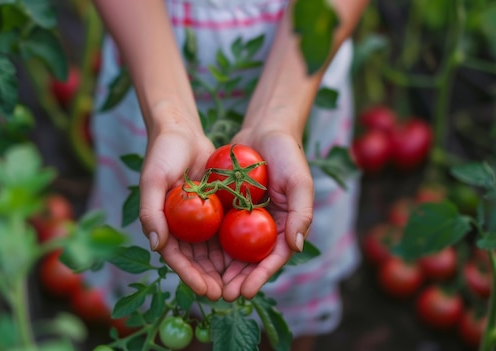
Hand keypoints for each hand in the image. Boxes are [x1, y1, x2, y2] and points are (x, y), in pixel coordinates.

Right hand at [137, 116, 223, 300]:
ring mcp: (199, 219)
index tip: (205, 290)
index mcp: (163, 225)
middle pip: (196, 261)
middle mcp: (180, 227)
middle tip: (227, 295)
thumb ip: (152, 212)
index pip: (176, 259)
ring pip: (212, 251)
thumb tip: (156, 245)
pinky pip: (225, 231)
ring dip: (224, 269)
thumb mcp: (153, 180)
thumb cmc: (162, 154)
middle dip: (210, 280)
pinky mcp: (214, 208)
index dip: (190, 277)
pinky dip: (234, 246)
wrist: (181, 130)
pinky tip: (250, 259)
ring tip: (240, 285)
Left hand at [220, 130, 313, 300]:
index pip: (273, 259)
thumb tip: (294, 248)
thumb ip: (301, 214)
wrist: (265, 129)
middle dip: (236, 280)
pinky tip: (193, 257)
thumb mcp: (300, 182)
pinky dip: (208, 244)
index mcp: (286, 226)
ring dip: (220, 269)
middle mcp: (266, 227)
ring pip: (232, 250)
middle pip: (250, 261)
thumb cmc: (288, 154)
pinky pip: (217, 229)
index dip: (259, 278)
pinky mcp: (230, 207)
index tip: (244, 292)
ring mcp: (246, 218)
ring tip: (205, 285)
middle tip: (220, 296)